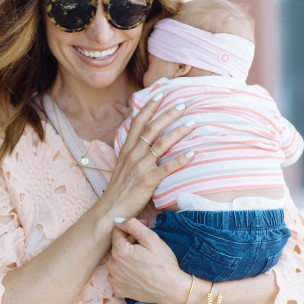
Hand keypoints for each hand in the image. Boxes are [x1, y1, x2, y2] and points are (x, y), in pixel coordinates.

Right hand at [99, 94, 194, 221]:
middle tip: (183, 104)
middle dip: (168, 114)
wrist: (111, 210)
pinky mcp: (148, 181)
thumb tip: (143, 143)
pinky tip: (192, 153)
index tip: (160, 94)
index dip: (149, 107)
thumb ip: (133, 153)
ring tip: (192, 123)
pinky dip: (180, 159)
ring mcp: (140, 167)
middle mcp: (133, 155)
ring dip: (178, 132)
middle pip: (152, 128)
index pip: (137, 122)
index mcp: (126, 150)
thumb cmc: (120, 190)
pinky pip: (167, 167)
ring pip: (161, 144)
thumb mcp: (122, 167)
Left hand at [108, 218, 186, 303]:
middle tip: (145, 246)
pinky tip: (137, 273)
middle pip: (116, 246)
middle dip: (128, 242)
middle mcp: (112, 266)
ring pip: (115, 261)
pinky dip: (124, 272)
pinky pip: (116, 276)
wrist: (171, 289)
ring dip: (125, 257)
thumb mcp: (152, 239)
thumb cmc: (164, 263)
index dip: (131, 228)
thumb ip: (133, 225)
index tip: (144, 229)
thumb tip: (117, 221)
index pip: (117, 231)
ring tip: (142, 261)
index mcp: (119, 251)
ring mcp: (114, 279)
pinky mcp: (118, 290)